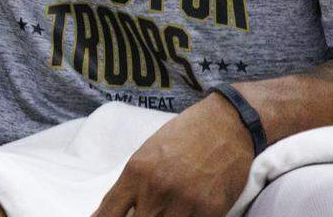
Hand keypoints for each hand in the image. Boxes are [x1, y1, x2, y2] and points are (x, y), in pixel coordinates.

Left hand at [93, 93, 254, 216]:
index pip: (110, 211)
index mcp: (137, 171)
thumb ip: (129, 185)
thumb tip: (107, 212)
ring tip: (163, 212)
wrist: (225, 124)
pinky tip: (183, 213)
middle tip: (141, 213)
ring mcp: (184, 202)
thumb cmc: (184, 136)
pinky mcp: (210, 211)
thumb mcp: (148, 153)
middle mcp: (157, 189)